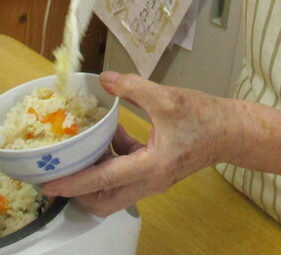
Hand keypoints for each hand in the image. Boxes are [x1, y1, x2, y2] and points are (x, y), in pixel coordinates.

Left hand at [40, 72, 234, 215]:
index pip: (102, 181)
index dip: (73, 183)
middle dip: (78, 191)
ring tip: (82, 149)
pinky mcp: (156, 173)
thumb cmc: (203, 117)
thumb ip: (133, 87)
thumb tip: (105, 79)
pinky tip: (112, 134)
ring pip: (113, 192)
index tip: (49, 183)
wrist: (230, 131)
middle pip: (103, 201)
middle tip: (60, 171)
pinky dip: (112, 160)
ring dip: (95, 175)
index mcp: (150, 167)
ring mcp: (153, 180)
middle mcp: (149, 182)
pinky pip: (125, 175)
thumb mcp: (167, 98)